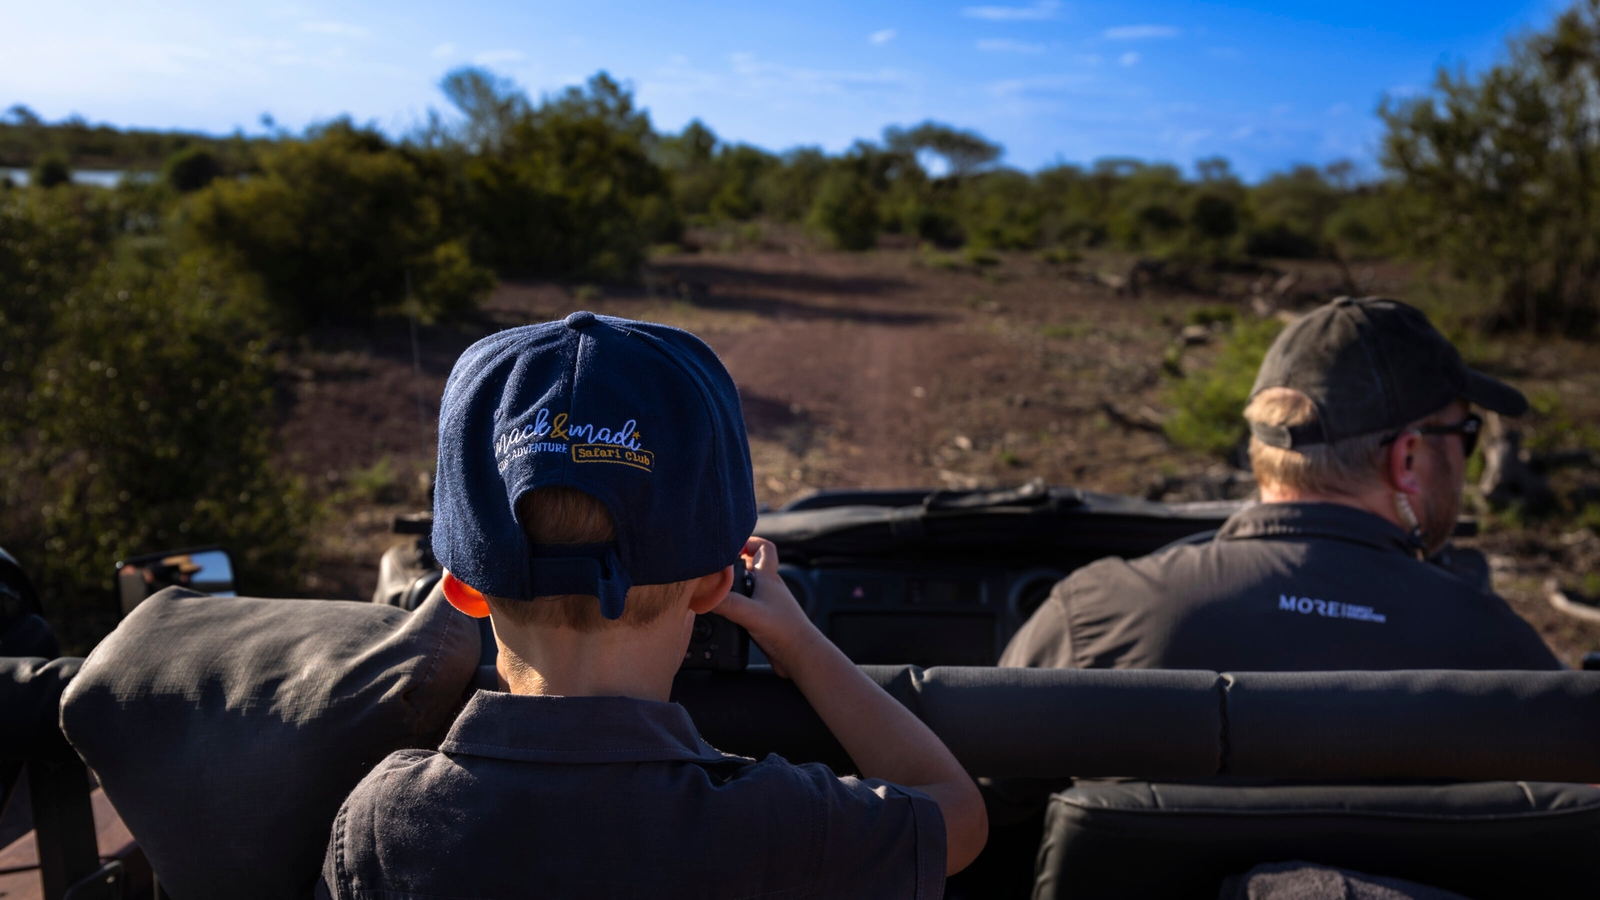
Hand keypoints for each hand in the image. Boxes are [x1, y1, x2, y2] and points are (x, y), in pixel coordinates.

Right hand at [711, 537, 822, 678]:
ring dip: (736, 588)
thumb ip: (726, 602)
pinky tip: (728, 616)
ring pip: (751, 588)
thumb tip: (701, 596)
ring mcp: (769, 605)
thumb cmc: (785, 630)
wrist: (800, 656)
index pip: (765, 548)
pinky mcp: (767, 621)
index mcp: (769, 579)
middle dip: (737, 565)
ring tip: (719, 592)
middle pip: (755, 567)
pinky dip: (738, 606)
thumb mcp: (749, 612)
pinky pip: (750, 606)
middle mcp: (770, 589)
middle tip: (719, 570)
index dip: (750, 542)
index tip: (733, 545)